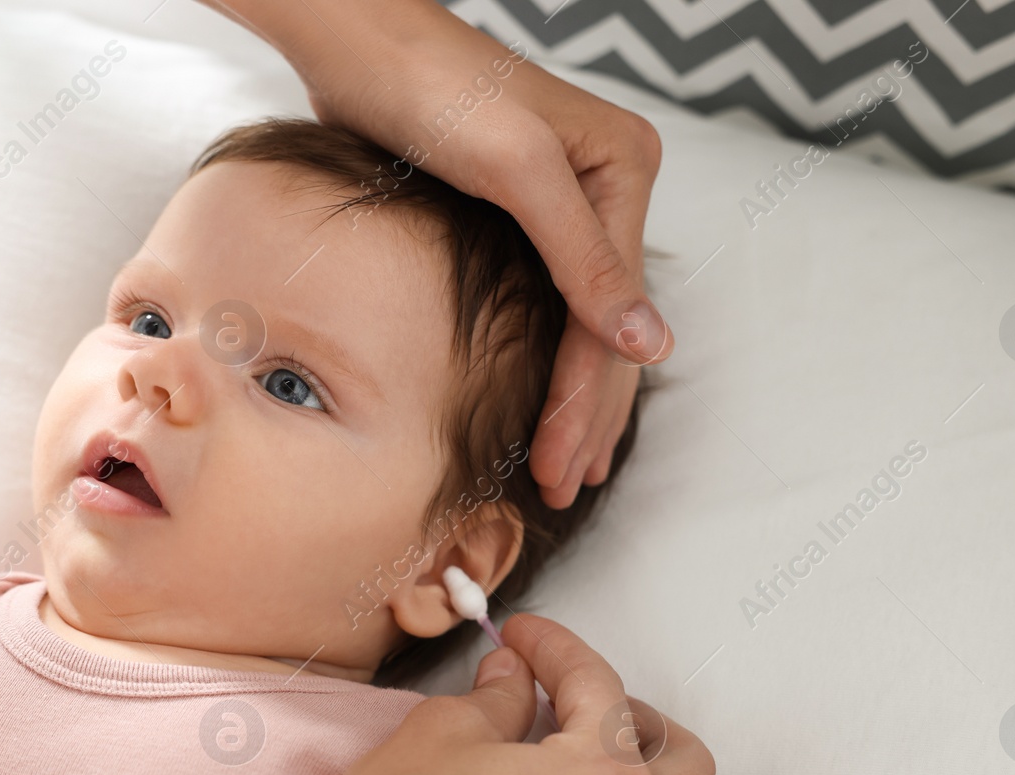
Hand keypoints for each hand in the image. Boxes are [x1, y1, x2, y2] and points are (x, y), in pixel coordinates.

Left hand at [214, 0, 673, 506]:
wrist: (362, 43)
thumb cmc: (434, 89)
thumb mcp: (516, 169)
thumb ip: (583, 256)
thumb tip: (653, 345)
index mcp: (624, 170)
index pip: (610, 313)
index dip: (587, 399)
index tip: (565, 469)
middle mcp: (608, 188)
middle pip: (605, 325)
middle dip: (586, 413)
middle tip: (566, 489)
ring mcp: (569, 202)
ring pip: (581, 323)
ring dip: (575, 399)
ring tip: (566, 470)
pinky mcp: (524, 213)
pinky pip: (550, 305)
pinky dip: (547, 361)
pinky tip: (545, 404)